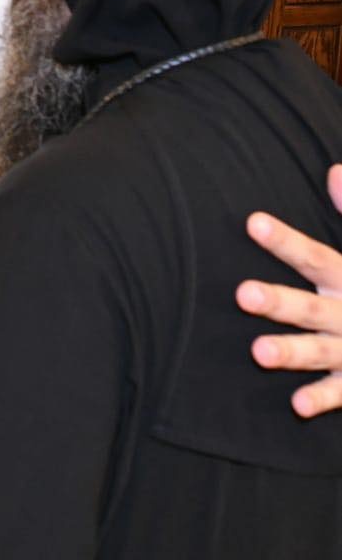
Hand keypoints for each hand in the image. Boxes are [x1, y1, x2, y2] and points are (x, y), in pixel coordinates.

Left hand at [236, 166, 341, 416]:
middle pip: (310, 307)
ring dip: (291, 352)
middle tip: (242, 293)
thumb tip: (334, 170)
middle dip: (279, 302)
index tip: (253, 222)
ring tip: (258, 352)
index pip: (314, 255)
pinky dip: (323, 399)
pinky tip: (297, 405)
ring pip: (319, 351)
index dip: (284, 240)